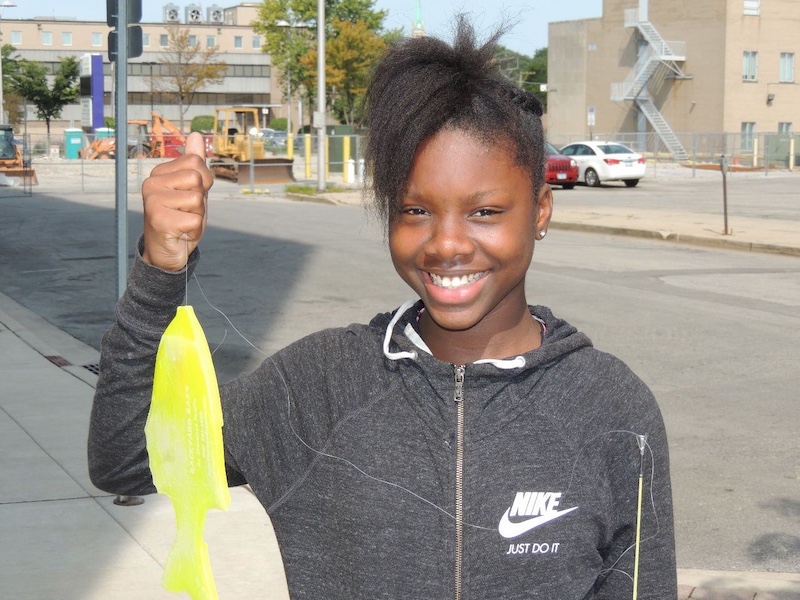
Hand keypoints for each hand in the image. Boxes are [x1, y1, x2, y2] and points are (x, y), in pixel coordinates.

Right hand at [141, 132, 213, 271]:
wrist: (167, 251)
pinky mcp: (159, 220)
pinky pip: (195, 220)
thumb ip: (195, 163)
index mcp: (159, 173)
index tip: (190, 196)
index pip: (196, 162)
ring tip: (184, 221)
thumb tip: (196, 135)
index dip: (204, 182)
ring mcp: (152, 202)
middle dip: (201, 199)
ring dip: (198, 215)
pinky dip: (194, 230)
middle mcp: (151, 184)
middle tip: (187, 212)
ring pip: (197, 199)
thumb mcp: (192, 188)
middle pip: (197, 179)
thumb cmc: (181, 217)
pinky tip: (181, 232)